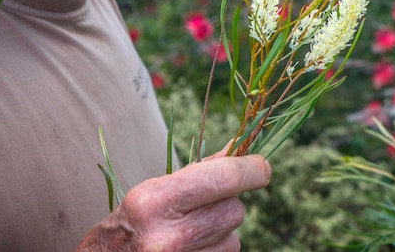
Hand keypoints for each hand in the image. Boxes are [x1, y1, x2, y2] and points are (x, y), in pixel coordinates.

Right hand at [76, 153, 270, 250]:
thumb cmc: (132, 222)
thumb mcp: (155, 190)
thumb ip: (199, 172)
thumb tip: (242, 152)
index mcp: (155, 201)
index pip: (224, 178)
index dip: (251, 170)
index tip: (262, 167)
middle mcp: (168, 236)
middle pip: (234, 210)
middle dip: (229, 202)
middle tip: (206, 203)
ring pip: (233, 237)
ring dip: (222, 230)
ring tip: (190, 230)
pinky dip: (216, 248)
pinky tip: (191, 247)